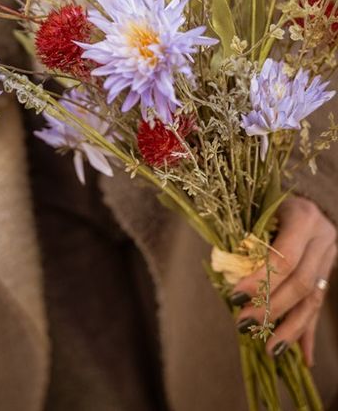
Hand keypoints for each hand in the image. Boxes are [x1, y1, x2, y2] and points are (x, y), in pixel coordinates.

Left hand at [231, 196, 336, 365]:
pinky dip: (308, 332)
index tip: (236, 296)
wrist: (307, 193)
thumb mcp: (257, 208)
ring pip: (313, 299)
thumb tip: (225, 272)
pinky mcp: (330, 271)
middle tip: (244, 324)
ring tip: (270, 348)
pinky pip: (319, 305)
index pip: (285, 257)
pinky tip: (303, 358)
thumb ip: (245, 236)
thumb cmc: (268, 198)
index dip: (261, 281)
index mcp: (303, 217)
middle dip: (271, 308)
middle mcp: (323, 237)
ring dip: (290, 327)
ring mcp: (330, 256)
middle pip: (301, 283)